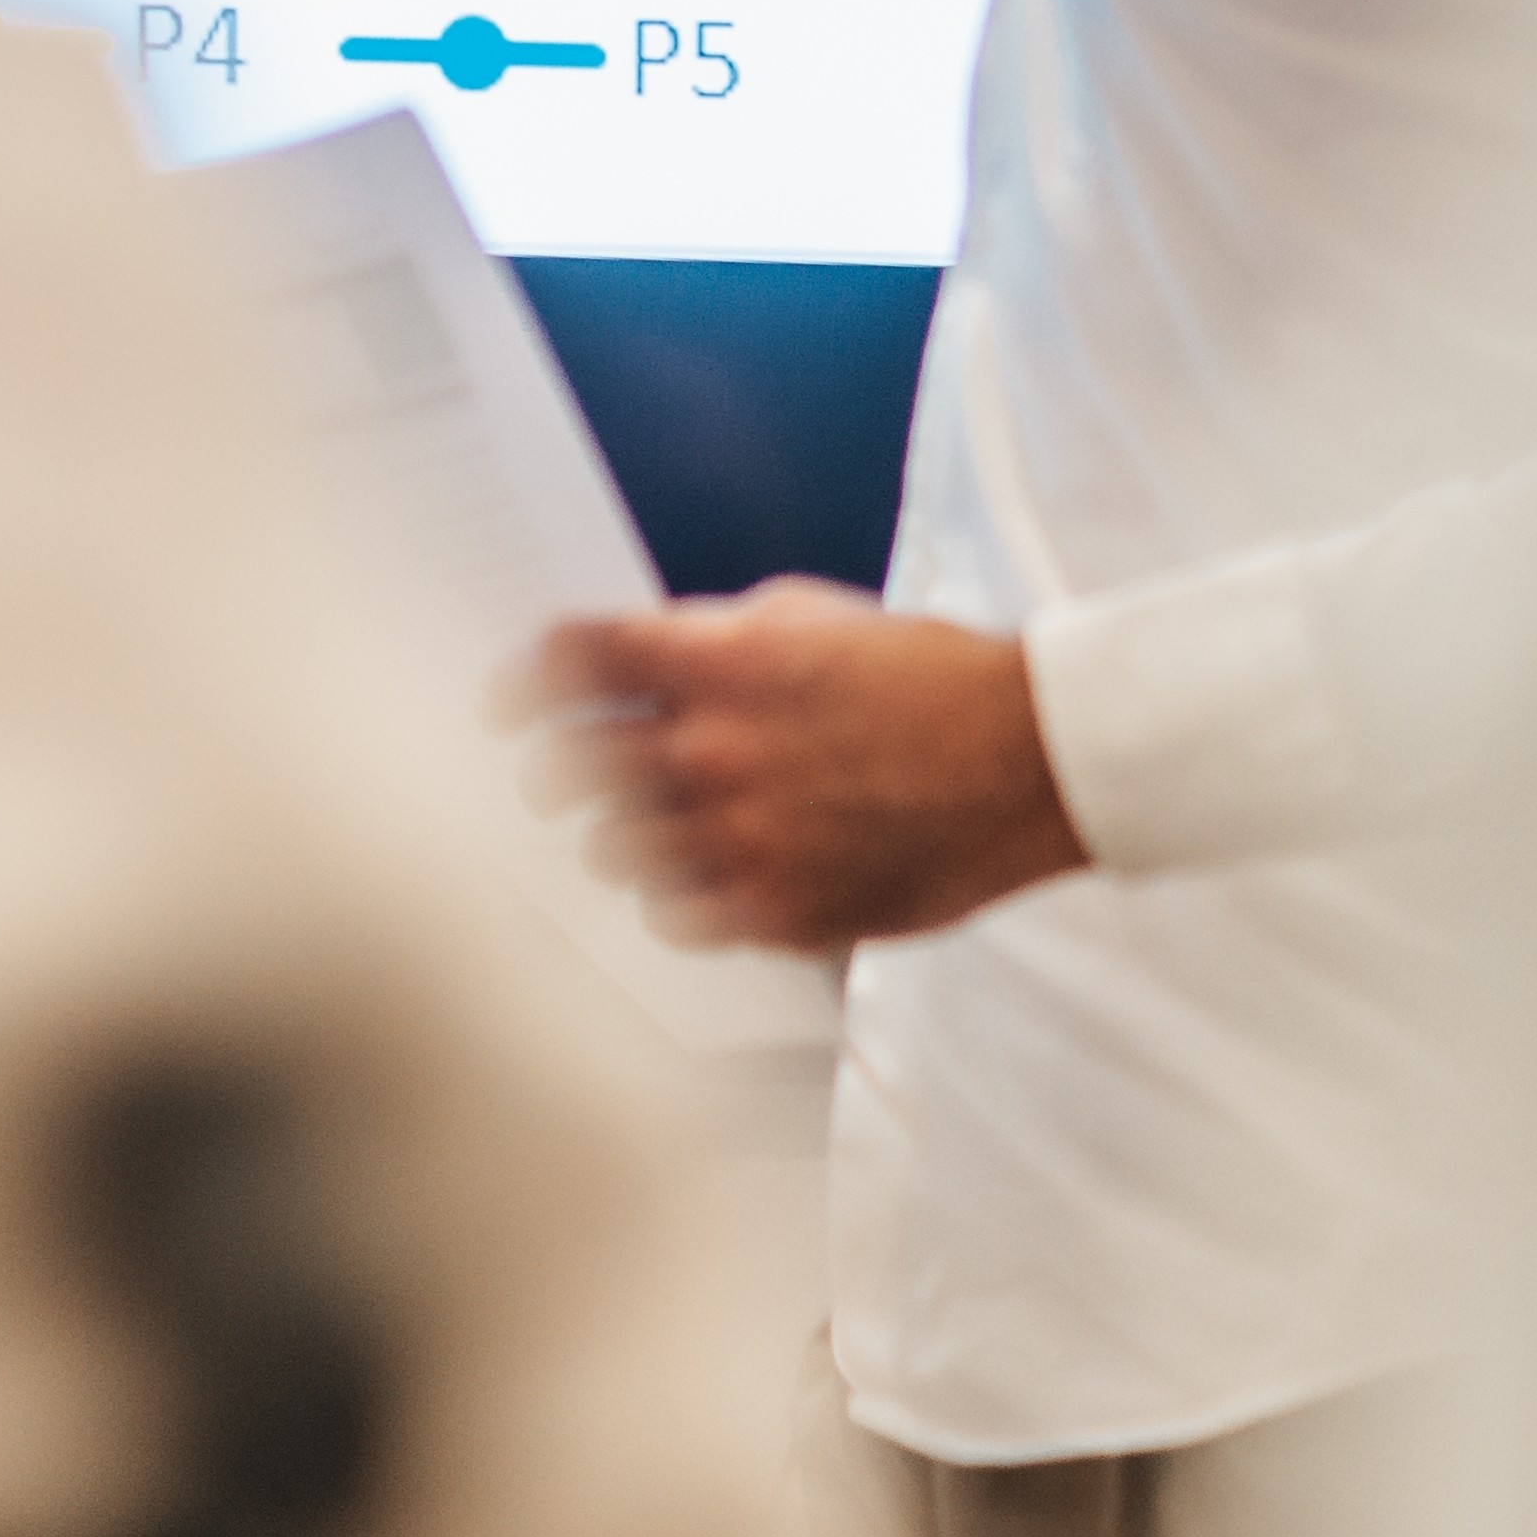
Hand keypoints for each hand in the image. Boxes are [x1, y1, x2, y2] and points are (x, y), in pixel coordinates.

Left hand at [502, 581, 1088, 957]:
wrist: (1030, 761)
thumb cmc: (929, 679)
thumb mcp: (814, 618)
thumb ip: (713, 638)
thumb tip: (636, 663)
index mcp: (723, 662)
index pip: (571, 661)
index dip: (521, 681)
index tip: (506, 704)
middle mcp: (718, 751)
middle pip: (567, 767)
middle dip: (554, 769)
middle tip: (562, 776)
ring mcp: (744, 840)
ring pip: (612, 852)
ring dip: (620, 836)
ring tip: (654, 829)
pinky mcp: (778, 913)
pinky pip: (676, 919)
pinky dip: (679, 898)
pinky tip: (709, 878)